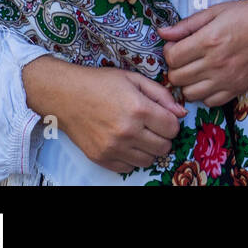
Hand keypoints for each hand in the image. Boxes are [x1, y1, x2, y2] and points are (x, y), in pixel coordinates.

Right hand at [22, 57, 185, 172]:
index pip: (173, 128)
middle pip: (164, 147)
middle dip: (164, 137)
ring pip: (149, 160)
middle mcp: (127, 132)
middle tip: (153, 126)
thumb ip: (162, 95)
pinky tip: (126, 143)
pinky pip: (128, 167)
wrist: (65, 95)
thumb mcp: (134, 79)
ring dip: (149, 149)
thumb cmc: (101, 83)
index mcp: (139, 109)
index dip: (172, 122)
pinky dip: (132, 158)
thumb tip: (181, 113)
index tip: (163, 117)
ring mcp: (113, 148)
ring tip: (140, 134)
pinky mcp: (101, 158)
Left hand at [158, 0, 247, 106]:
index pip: (172, 57)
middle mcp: (216, 63)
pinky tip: (210, 80)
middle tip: (185, 58)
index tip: (177, 45)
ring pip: (189, 94)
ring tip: (197, 70)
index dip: (170, 51)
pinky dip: (205, 93)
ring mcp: (227, 79)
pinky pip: (209, 102)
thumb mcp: (216, 11)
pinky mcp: (237, 89)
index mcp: (209, 40)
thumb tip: (162, 33)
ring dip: (188, 83)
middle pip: (177, 78)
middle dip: (176, 67)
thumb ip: (188, 24)